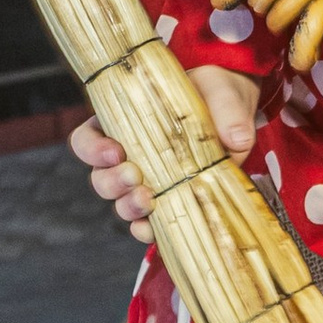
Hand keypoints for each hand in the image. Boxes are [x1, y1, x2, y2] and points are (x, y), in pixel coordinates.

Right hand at [71, 66, 261, 235]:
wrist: (236, 116)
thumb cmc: (216, 95)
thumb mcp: (220, 93)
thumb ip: (226, 111)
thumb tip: (236, 139)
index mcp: (123, 123)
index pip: (86, 139)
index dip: (92, 149)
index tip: (116, 151)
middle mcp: (128, 156)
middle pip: (100, 178)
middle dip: (112, 182)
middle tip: (136, 176)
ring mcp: (148, 183)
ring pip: (119, 203)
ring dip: (128, 206)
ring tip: (149, 201)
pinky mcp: (170, 202)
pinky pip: (147, 223)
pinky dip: (146, 229)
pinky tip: (153, 228)